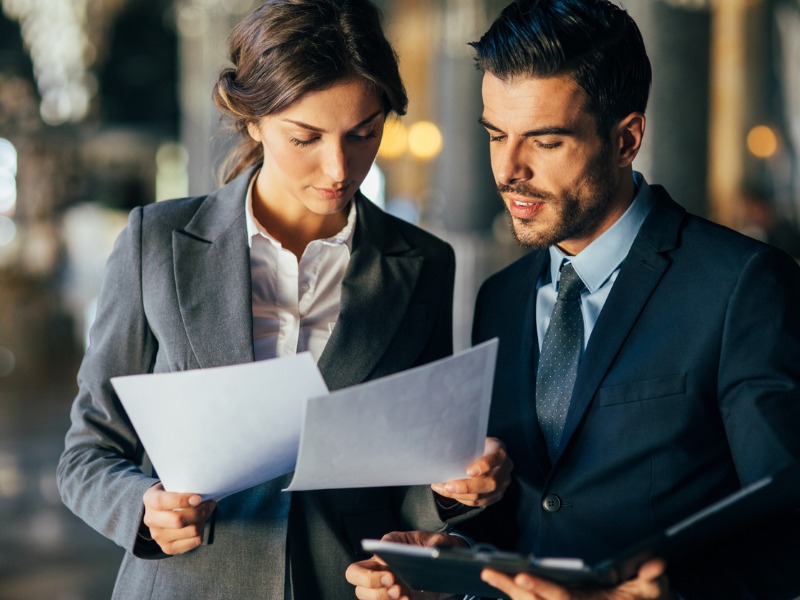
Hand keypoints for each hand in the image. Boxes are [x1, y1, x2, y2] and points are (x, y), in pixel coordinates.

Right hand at [142, 483, 215, 554]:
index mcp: (150, 500)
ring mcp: (158, 536)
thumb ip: (185, 486)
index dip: (181, 500)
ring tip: (206, 512)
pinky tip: (200, 523)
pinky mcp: (168, 548)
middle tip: (209, 503)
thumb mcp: (173, 484)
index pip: (162, 502)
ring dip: (203, 520)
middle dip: (199, 512)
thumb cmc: (173, 494)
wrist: (163, 511)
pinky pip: (195, 541)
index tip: (198, 498)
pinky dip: (202, 531)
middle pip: (178, 521)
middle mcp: (150, 520)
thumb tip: (205, 492)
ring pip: (191, 531)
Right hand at [345, 530, 466, 599]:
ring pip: (364, 594)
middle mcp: (380, 569)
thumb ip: (438, 542)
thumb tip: (434, 549)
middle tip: (392, 582)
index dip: (375, 560)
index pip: (371, 551)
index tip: (389, 566)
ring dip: (379, 597)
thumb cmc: (436, 550)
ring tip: (402, 594)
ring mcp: (383, 587)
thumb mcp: (440, 541)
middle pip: (355, 575)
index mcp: (387, 549)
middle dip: (369, 580)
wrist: (446, 569)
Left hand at [431, 437, 512, 506]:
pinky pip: (478, 503)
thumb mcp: (474, 440)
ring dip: (458, 495)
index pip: (494, 459)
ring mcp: (502, 485)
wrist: (490, 453)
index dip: (483, 466)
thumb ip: (465, 447)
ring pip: (481, 496)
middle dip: (466, 487)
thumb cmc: (478, 446)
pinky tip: (448, 493)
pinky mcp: (496, 496)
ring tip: (442, 488)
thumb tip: (443, 455)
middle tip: (447, 486)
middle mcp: (505, 469)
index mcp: (499, 452)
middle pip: (489, 483)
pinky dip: (461, 499)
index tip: (468, 472)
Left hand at [481, 559, 673, 599]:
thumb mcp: (654, 590)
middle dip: (511, 589)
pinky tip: (502, 586)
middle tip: (488, 572)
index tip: (521, 575)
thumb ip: (652, 578)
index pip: (562, 598)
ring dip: (509, 592)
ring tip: (488, 574)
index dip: (541, 587)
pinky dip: (518, 598)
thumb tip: (656, 564)